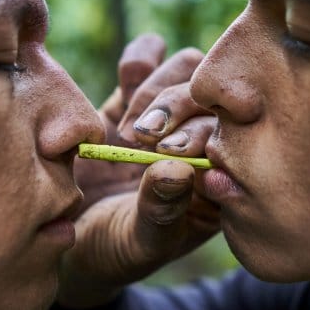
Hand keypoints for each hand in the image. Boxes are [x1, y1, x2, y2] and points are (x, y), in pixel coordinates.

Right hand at [64, 34, 220, 307]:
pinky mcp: (133, 94)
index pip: (236, 135)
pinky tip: (122, 88)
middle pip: (214, 95)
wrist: (73, 241)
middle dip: (180, 110)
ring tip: (128, 130)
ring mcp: (170, 112)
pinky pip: (148, 57)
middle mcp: (204, 138)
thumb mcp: (138, 243)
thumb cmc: (115, 252)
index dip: (206, 135)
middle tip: (144, 139)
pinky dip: (139, 60)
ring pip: (187, 68)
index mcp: (223, 178)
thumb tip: (177, 170)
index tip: (170, 152)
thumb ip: (159, 211)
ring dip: (157, 91)